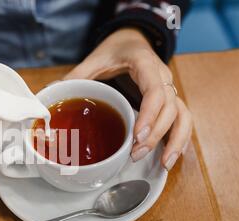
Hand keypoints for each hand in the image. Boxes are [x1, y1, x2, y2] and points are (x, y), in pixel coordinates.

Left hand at [64, 28, 191, 169]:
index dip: (149, 115)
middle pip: (170, 109)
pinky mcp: (169, 100)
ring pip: (183, 116)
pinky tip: (170, 157)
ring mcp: (169, 89)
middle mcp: (163, 78)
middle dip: (155, 135)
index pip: (156, 92)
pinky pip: (182, 120)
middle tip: (136, 154)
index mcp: (146, 65)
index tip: (138, 135)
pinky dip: (180, 139)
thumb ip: (77, 76)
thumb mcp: (95, 58)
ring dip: (175, 141)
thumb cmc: (116, 48)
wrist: (133, 38)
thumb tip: (54, 92)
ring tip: (163, 164)